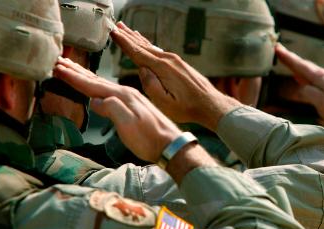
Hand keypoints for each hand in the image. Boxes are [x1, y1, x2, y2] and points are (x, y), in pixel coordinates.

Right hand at [53, 57, 181, 162]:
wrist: (171, 145)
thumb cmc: (150, 138)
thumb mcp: (128, 125)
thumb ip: (111, 109)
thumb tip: (94, 100)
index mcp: (123, 96)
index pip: (93, 84)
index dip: (74, 77)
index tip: (57, 67)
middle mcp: (127, 93)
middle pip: (97, 80)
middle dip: (77, 72)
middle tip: (60, 62)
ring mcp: (132, 98)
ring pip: (104, 83)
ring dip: (87, 76)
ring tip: (74, 68)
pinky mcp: (135, 105)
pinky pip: (112, 90)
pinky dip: (100, 85)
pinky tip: (98, 87)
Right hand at [110, 22, 239, 130]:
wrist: (211, 104)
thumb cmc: (188, 108)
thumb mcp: (165, 103)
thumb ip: (150, 86)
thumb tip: (141, 70)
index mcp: (163, 68)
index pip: (137, 52)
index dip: (124, 42)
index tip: (113, 33)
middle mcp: (169, 60)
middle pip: (143, 45)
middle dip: (128, 36)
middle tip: (116, 26)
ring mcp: (175, 60)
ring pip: (151, 47)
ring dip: (138, 39)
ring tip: (128, 30)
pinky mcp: (179, 64)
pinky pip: (159, 51)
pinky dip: (149, 45)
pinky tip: (147, 44)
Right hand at [275, 44, 323, 127]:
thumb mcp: (321, 102)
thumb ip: (309, 92)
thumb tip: (301, 86)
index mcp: (320, 78)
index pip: (300, 66)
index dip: (288, 58)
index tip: (277, 48)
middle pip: (305, 65)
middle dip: (291, 59)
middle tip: (279, 50)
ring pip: (310, 70)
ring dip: (298, 65)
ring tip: (288, 61)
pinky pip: (315, 77)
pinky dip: (305, 74)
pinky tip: (302, 77)